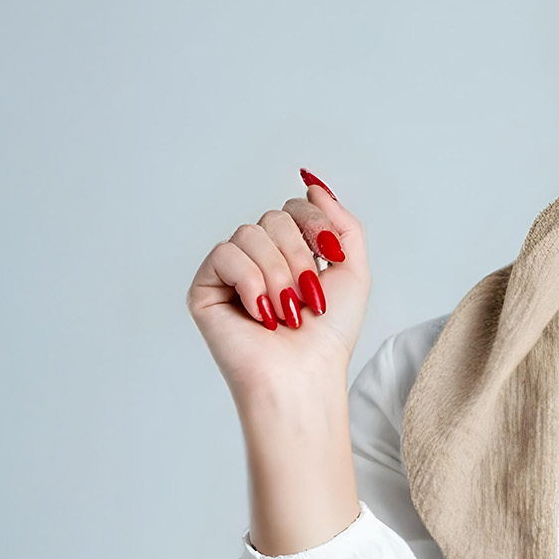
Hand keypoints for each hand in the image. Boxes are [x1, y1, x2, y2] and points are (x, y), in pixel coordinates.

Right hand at [186, 172, 369, 403]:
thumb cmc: (328, 336)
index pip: (296, 207)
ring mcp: (231, 272)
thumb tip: (312, 183)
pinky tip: (261, 312)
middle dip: (299, 256)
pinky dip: (251, 282)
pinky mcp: (205, 288)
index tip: (332, 261)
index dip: (316, 227)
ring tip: (285, 310)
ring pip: (250, 233)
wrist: (304, 375)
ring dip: (278, 273)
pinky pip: (225, 254)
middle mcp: (258, 257)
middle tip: (306, 297)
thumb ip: (341, 223)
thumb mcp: (353, 270)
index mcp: (290, 252)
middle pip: (274, 217)